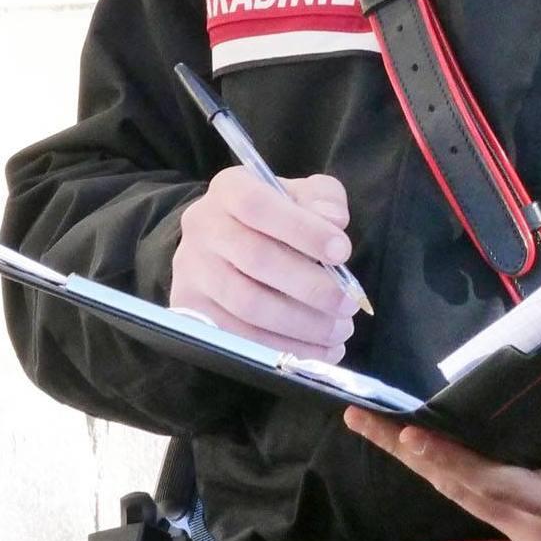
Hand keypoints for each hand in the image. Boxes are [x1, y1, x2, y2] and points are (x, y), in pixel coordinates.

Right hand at [170, 168, 358, 359]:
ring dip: (301, 324)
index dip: (303, 230)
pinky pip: (239, 336)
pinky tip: (318, 351)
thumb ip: (322, 198)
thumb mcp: (300, 194)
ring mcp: (192, 272)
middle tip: (348, 304)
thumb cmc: (273, 216)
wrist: (223, 242)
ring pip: (248, 304)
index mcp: (229, 189)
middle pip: (256, 260)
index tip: (343, 251)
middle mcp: (202, 227)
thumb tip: (334, 220)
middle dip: (311, 287)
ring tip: (339, 332)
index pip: (259, 206)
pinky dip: (283, 347)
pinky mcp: (192, 311)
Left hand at [344, 335, 540, 540]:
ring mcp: (522, 527)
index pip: (492, 481)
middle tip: (363, 418)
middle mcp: (530, 523)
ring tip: (373, 426)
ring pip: (457, 493)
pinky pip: (469, 494)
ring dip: (415, 462)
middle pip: (457, 488)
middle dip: (408, 454)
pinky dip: (439, 469)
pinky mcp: (520, 520)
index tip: (411, 436)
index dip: (450, 460)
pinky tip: (415, 448)